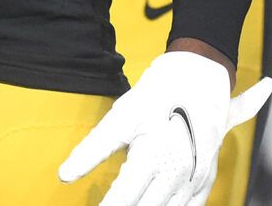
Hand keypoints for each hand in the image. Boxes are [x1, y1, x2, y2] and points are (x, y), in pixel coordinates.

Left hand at [58, 51, 271, 205]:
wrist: (202, 78)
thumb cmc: (159, 94)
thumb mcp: (122, 116)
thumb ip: (93, 149)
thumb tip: (65, 175)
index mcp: (151, 158)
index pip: (122, 200)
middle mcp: (176, 174)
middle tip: (109, 205)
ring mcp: (194, 180)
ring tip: (130, 202)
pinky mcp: (206, 179)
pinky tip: (155, 202)